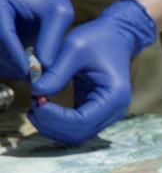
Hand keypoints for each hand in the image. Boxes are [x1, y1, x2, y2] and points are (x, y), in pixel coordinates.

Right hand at [0, 0, 72, 79]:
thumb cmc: (52, 3)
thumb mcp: (60, 15)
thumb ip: (51, 39)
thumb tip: (43, 68)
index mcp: (0, 1)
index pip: (3, 33)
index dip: (15, 56)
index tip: (30, 73)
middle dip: (12, 65)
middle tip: (32, 78)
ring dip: (9, 70)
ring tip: (31, 76)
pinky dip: (7, 68)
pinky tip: (22, 72)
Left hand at [28, 0, 156, 144]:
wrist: (117, 36)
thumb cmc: (98, 39)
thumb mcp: (75, 48)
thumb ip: (56, 72)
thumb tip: (36, 93)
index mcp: (114, 96)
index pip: (81, 121)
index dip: (55, 118)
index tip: (36, 101)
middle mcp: (115, 110)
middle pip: (78, 134)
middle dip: (51, 124)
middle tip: (32, 104)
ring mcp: (107, 114)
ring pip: (76, 135)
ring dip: (52, 126)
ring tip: (36, 105)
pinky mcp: (97, 112)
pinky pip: (76, 128)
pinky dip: (57, 122)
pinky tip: (44, 107)